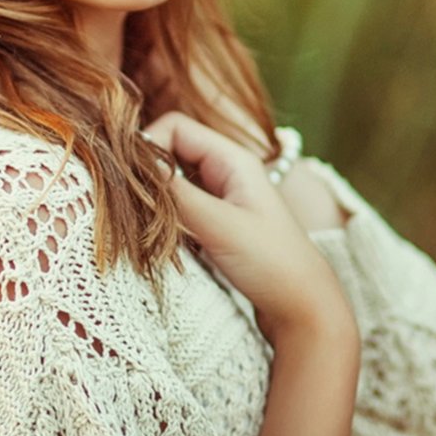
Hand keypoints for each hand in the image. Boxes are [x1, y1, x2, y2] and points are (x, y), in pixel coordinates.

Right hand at [141, 111, 354, 339]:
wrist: (304, 307)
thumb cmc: (272, 263)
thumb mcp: (219, 225)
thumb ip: (175, 193)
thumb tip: (131, 166)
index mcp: (232, 159)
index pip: (174, 127)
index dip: (148, 146)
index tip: (131, 181)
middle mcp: (226, 171)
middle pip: (170, 152)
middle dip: (147, 174)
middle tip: (134, 206)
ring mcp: (221, 197)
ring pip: (171, 182)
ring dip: (154, 199)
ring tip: (147, 225)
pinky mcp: (216, 223)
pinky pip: (178, 207)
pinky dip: (164, 218)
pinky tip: (161, 240)